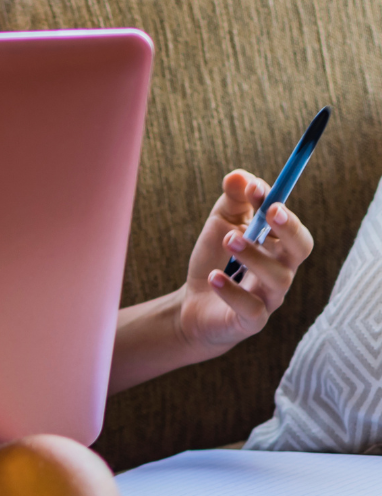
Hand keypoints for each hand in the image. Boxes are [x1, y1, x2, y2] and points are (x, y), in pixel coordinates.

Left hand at [178, 169, 313, 359]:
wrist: (194, 306)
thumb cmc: (217, 260)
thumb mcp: (220, 224)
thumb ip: (232, 200)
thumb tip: (239, 175)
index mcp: (277, 244)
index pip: (287, 221)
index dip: (274, 202)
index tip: (253, 187)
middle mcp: (281, 269)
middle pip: (302, 248)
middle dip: (290, 228)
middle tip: (271, 211)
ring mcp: (269, 297)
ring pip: (278, 278)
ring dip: (254, 255)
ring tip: (228, 240)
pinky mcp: (252, 321)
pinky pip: (250, 308)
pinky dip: (231, 291)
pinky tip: (213, 276)